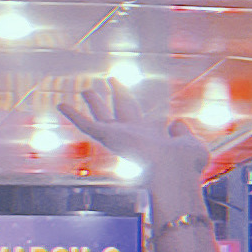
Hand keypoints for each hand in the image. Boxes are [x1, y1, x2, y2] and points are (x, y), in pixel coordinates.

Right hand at [63, 79, 205, 212]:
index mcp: (152, 137)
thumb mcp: (190, 144)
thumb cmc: (185, 165)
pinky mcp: (108, 138)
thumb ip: (184, 132)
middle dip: (118, 93)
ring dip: (94, 102)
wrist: (174, 173)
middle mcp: (134, 136)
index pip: (142, 119)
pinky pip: (86, 124)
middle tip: (111, 78)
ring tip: (86, 89)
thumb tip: (177, 122)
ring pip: (102, 116)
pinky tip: (60, 103)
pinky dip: (73, 114)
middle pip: (122, 110)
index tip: (132, 96)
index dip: (141, 108)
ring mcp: (120, 138)